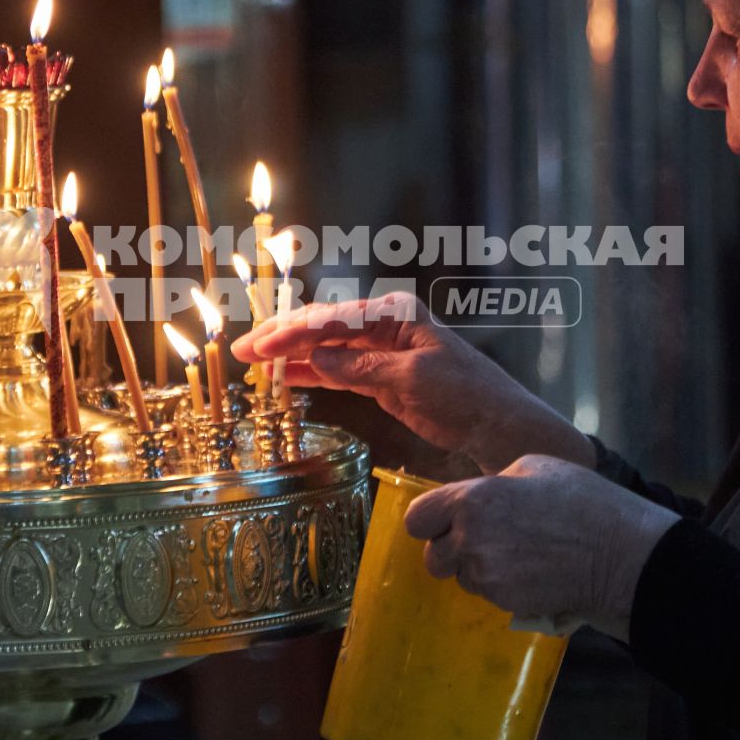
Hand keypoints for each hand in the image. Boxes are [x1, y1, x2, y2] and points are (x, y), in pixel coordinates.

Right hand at [230, 292, 591, 472]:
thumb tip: (314, 357)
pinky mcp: (382, 379)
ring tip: (253, 365)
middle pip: (323, 327)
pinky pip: (339, 371)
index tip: (260, 346)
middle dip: (281, 338)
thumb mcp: (412, 380)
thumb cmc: (466, 395)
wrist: (498, 425)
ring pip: (326, 349)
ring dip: (291, 356)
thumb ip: (361, 367)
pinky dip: (312, 375)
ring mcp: (382, 352)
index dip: (292, 332)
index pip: (332, 318)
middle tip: (241, 351)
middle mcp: (385, 326)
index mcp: (395, 314)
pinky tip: (286, 380)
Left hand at [402, 454, 679, 626]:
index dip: (430, 520)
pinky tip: (530, 571)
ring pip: (462, 577)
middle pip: (432, 557)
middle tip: (483, 541)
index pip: (416, 519)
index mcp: (472, 500)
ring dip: (478, 569)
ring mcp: (486, 575)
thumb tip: (478, 496)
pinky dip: (502, 586)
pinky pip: (489, 594)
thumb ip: (493, 483)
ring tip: (516, 555)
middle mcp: (469, 540)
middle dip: (451, 551)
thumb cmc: (582, 499)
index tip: (445, 520)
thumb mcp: (533, 467)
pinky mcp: (505, 602)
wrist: (619, 552)